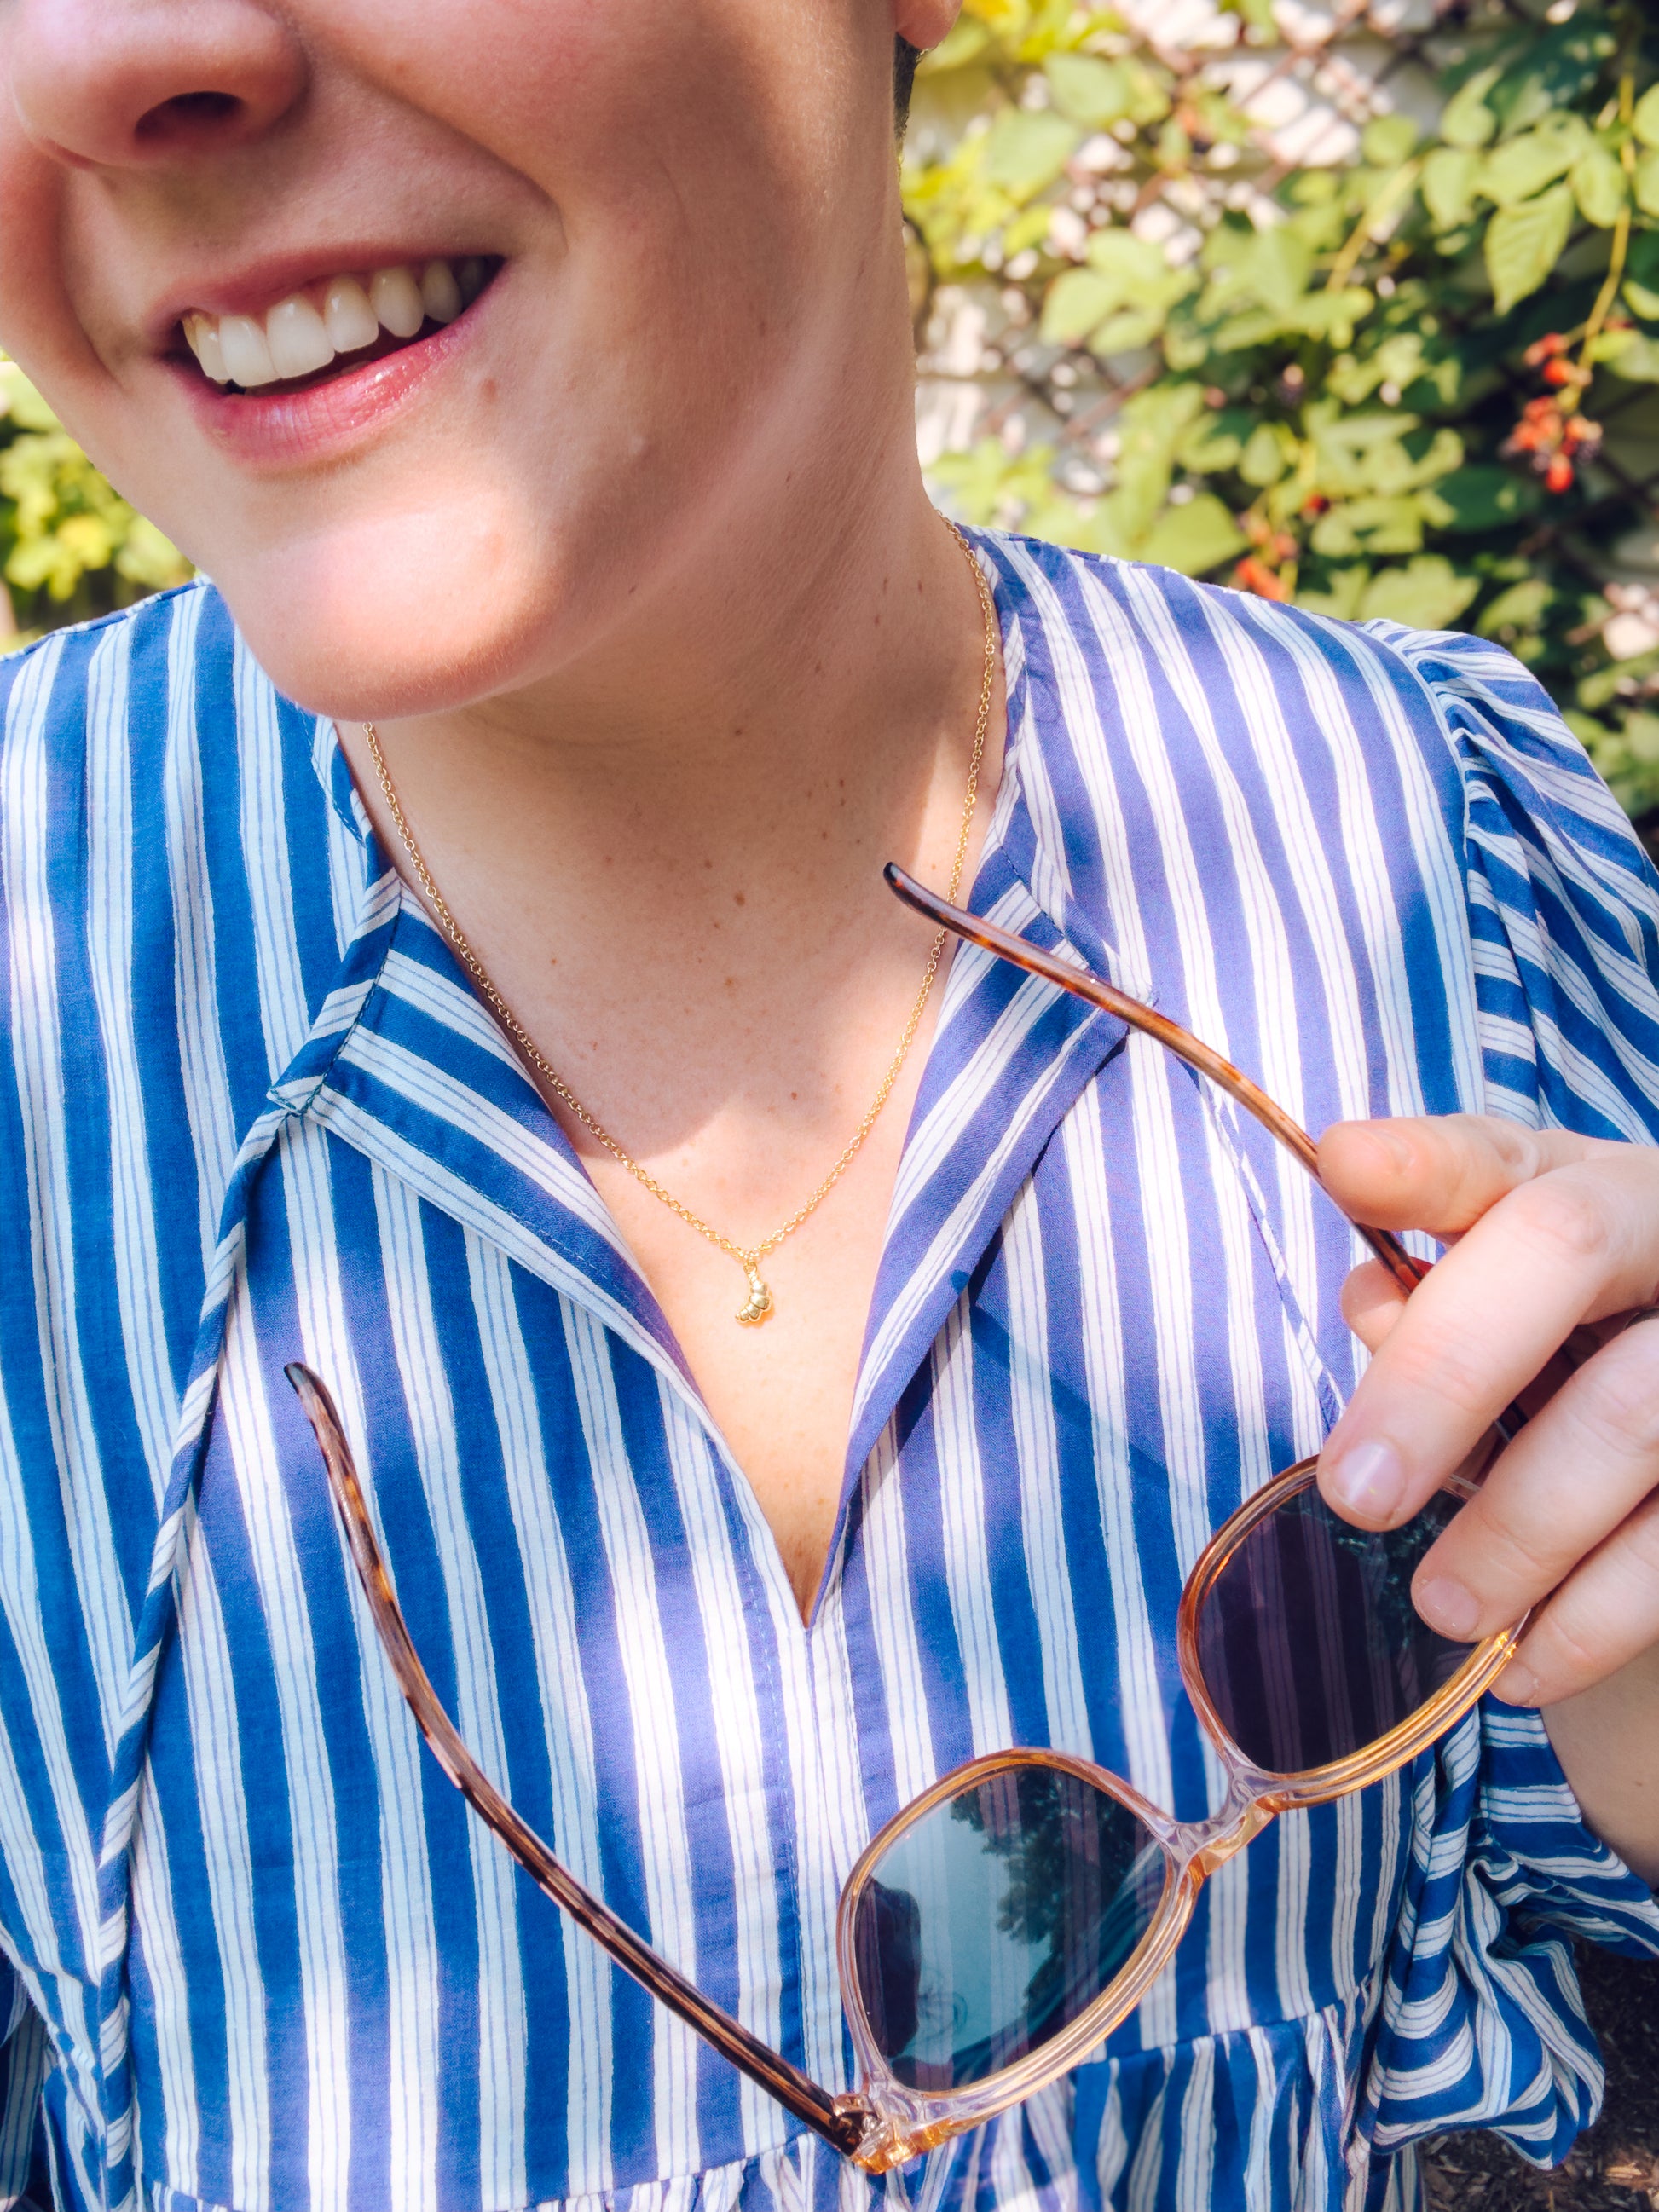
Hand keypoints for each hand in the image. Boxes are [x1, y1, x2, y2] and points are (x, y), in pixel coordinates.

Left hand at [1314, 1114, 1658, 1712]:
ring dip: (1518, 1529)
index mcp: (1576, 1184)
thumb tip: (1373, 1303)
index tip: (1345, 1168)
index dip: (1422, 1160)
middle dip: (1443, 1373)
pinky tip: (1523, 1662)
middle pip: (1562, 1250)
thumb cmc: (1559, 1384)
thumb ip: (1426, 1314)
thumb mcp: (1494, 1335)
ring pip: (1630, 1413)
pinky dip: (1592, 1617)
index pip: (1492, 1152)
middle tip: (1356, 1496)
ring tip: (1439, 1609)